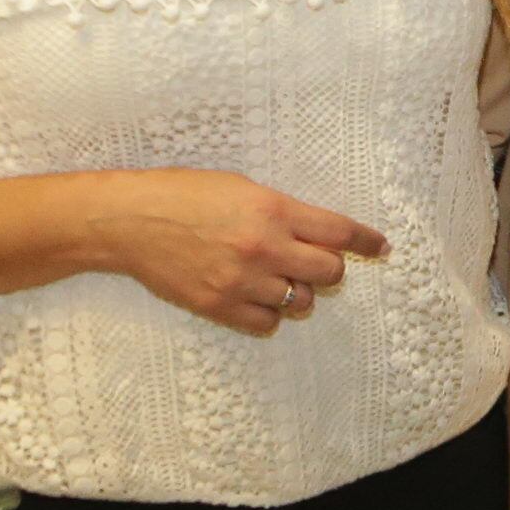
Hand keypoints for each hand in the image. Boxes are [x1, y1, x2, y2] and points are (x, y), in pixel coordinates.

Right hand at [86, 171, 384, 338]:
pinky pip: (267, 322)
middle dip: (328, 268)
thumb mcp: (242, 188)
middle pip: (329, 272)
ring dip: (297, 291)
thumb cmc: (183, 194)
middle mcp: (263, 247)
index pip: (339, 232)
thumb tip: (319, 234)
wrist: (129, 221)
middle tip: (313, 262)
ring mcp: (241, 280)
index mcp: (272, 210)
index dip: (365, 241)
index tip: (380, 247)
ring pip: (300, 301)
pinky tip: (255, 296)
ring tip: (277, 278)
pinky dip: (269, 313)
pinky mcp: (218, 305)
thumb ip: (283, 211)